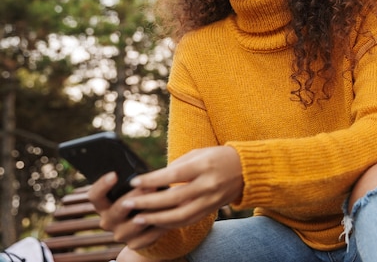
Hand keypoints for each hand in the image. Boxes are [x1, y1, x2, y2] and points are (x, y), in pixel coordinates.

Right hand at [87, 172, 167, 249]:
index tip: (114, 174)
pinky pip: (148, 235)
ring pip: (135, 224)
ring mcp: (120, 234)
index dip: (102, 185)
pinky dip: (161, 224)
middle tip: (150, 186)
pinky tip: (171, 214)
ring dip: (151, 212)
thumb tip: (139, 166)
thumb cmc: (138, 196)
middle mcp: (108, 221)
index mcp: (102, 205)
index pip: (94, 196)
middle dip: (134, 197)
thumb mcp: (132, 187)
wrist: (144, 224)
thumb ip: (132, 180)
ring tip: (166, 200)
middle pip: (117, 209)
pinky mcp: (135, 244)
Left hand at [121, 146, 242, 229]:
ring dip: (156, 218)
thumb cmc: (219, 157)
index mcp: (203, 166)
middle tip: (128, 203)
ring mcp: (210, 200)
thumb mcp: (199, 154)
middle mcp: (207, 185)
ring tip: (138, 218)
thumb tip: (154, 179)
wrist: (246, 170)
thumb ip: (177, 166)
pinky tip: (157, 222)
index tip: (134, 182)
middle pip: (173, 198)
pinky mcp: (210, 210)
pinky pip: (188, 221)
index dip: (152, 180)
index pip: (173, 175)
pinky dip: (170, 223)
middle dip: (148, 202)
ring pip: (180, 215)